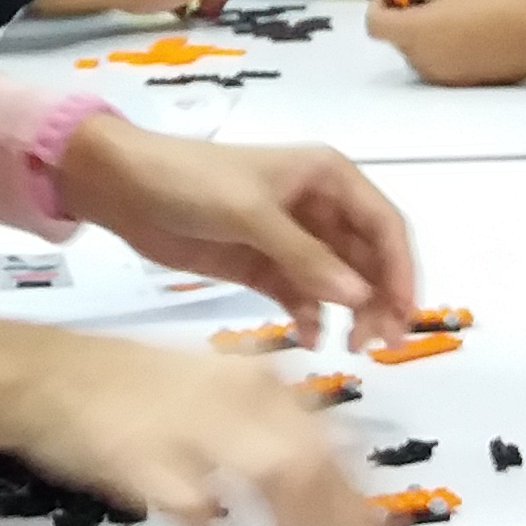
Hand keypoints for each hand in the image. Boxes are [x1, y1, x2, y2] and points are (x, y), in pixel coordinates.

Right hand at [0, 331, 380, 525]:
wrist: (48, 376)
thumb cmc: (132, 388)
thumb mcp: (214, 391)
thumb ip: (267, 430)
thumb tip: (317, 484)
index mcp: (258, 380)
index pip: (332, 441)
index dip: (359, 497)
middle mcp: (237, 396)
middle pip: (314, 462)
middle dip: (340, 524)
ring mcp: (194, 426)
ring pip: (274, 477)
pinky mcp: (148, 459)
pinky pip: (197, 509)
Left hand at [57, 117, 419, 345]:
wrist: (122, 188)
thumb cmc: (189, 181)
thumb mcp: (250, 213)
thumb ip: (305, 256)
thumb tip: (360, 297)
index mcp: (328, 177)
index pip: (384, 225)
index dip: (400, 271)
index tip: (404, 315)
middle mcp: (319, 207)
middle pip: (368, 259)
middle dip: (379, 300)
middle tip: (380, 346)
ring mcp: (292, 240)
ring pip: (339, 283)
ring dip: (350, 314)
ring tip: (351, 349)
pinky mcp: (263, 266)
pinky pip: (302, 297)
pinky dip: (312, 318)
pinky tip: (310, 339)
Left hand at [365, 0, 525, 84]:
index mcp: (415, 31)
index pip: (375, 25)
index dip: (377, 6)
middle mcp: (422, 60)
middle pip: (397, 39)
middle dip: (405, 18)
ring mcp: (442, 76)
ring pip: (418, 53)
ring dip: (423, 34)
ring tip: (451, 12)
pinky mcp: (462, 84)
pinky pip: (439, 64)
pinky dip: (442, 48)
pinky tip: (468, 31)